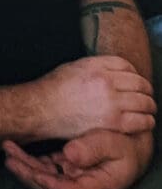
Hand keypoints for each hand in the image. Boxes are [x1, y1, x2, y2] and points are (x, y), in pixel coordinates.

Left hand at [3, 129, 152, 188]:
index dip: (51, 186)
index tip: (35, 175)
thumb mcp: (116, 143)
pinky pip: (46, 167)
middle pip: (51, 187)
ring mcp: (74, 177)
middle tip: (10, 158)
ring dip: (25, 165)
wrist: (133, 141)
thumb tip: (69, 155)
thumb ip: (94, 149)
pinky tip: (17, 149)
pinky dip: (31, 159)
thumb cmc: (129, 144)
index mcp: (99, 187)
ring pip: (45, 177)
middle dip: (28, 173)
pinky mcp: (68, 167)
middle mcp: (83, 186)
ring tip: (8, 148)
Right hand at [38, 56, 154, 137]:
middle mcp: (106, 82)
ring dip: (149, 106)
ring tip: (148, 110)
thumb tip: (112, 71)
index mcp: (96, 66)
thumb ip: (95, 67)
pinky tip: (145, 122)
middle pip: (140, 84)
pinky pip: (141, 121)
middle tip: (146, 97)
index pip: (127, 66)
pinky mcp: (112, 122)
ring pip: (144, 102)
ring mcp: (110, 102)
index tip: (134, 82)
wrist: (40, 110)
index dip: (134, 74)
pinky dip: (146, 122)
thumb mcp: (73, 67)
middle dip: (146, 91)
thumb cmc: (52, 89)